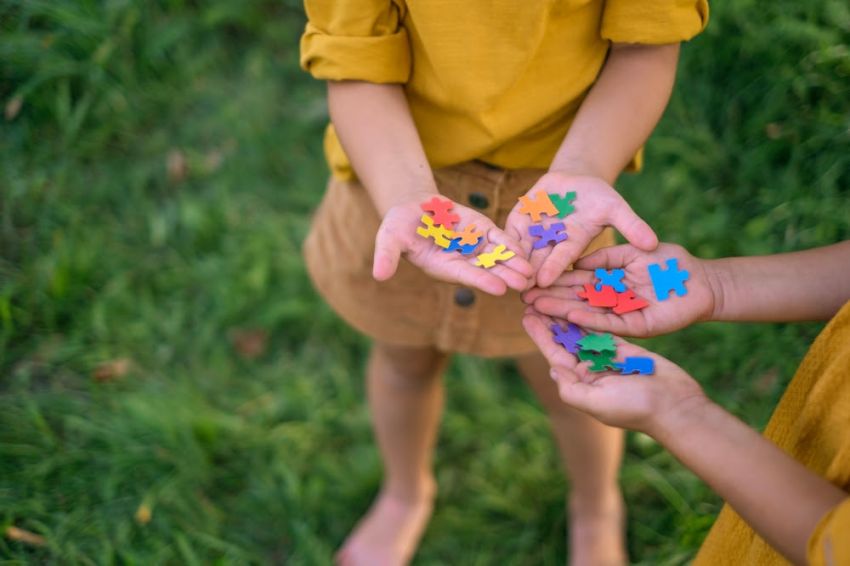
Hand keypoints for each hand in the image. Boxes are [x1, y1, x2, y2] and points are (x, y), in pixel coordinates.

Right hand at [373, 195, 533, 294]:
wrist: (412, 207)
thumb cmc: (398, 226)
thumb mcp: (389, 238)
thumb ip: (386, 257)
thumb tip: (378, 275)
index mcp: (442, 267)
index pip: (465, 275)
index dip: (482, 280)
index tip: (499, 288)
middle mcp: (461, 261)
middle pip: (487, 270)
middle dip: (506, 276)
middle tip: (525, 285)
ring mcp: (473, 247)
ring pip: (497, 258)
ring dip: (514, 264)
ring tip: (532, 272)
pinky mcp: (482, 232)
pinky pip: (499, 240)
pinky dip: (511, 245)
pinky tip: (528, 251)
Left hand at [504, 171, 657, 288]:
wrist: (575, 179)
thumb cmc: (599, 196)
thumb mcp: (615, 207)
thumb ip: (631, 224)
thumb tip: (654, 244)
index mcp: (573, 245)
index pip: (561, 260)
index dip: (553, 268)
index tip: (545, 280)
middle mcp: (551, 245)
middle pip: (537, 262)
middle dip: (527, 274)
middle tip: (516, 288)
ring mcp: (533, 234)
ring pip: (519, 250)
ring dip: (510, 262)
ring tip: (501, 272)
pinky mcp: (518, 222)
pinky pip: (507, 233)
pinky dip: (500, 242)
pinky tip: (491, 251)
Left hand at [522, 311, 706, 434]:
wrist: (675, 406)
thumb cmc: (636, 408)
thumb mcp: (597, 403)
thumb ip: (572, 388)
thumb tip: (553, 370)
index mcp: (581, 383)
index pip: (555, 355)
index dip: (540, 335)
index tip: (526, 315)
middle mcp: (591, 370)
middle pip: (565, 340)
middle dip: (550, 320)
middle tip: (535, 297)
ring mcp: (608, 358)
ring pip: (583, 332)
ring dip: (567, 314)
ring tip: (553, 294)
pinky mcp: (625, 348)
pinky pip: (604, 329)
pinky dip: (591, 316)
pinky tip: (579, 300)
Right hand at [523, 243, 718, 336]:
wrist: (703, 281)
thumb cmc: (671, 263)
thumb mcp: (632, 252)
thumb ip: (606, 257)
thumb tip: (577, 263)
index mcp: (609, 282)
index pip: (576, 282)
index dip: (555, 281)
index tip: (532, 278)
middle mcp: (611, 301)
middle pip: (575, 299)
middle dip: (550, 298)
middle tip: (523, 298)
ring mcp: (621, 315)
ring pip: (586, 313)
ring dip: (561, 311)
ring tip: (537, 308)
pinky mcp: (636, 326)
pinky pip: (609, 324)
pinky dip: (589, 319)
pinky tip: (569, 315)